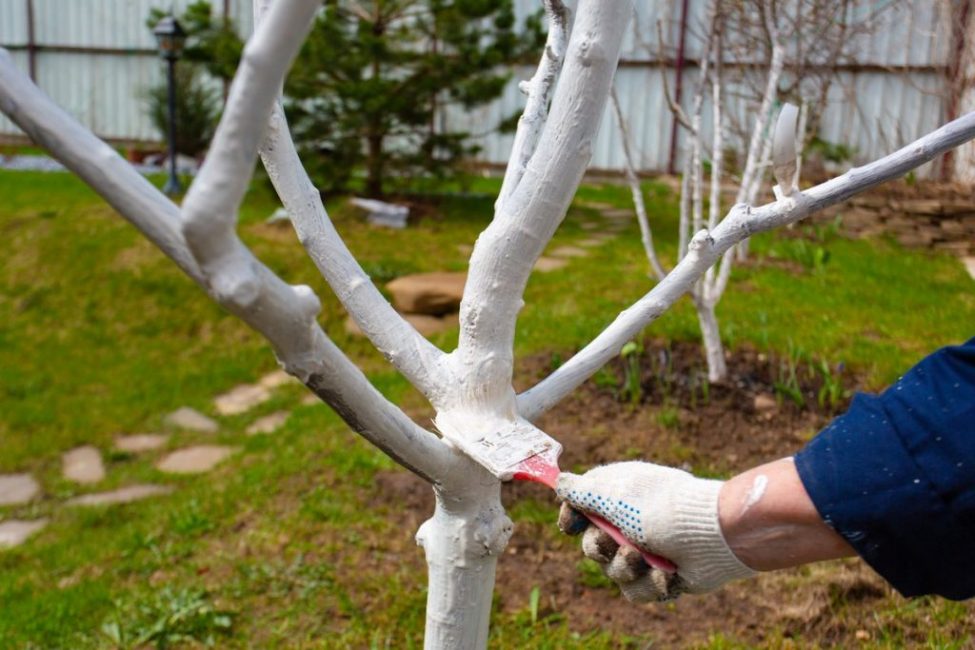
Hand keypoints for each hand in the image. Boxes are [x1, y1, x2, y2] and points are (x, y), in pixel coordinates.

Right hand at [556, 461, 754, 601]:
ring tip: (644, 560)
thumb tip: (559, 481)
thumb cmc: (663, 507)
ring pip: (613, 572)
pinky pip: (638, 590)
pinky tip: (668, 574)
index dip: (571, 518)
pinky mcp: (660, 575)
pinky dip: (651, 583)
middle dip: (599, 548)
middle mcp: (629, 523)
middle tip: (613, 543)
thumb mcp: (615, 494)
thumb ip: (582, 490)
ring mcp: (646, 551)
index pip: (581, 508)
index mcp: (618, 497)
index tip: (571, 524)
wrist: (714, 535)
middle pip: (592, 545)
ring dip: (625, 568)